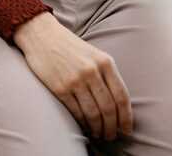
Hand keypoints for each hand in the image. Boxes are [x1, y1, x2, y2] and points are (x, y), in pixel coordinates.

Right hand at [13, 12, 131, 140]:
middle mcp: (93, 71)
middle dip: (113, 126)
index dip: (126, 115)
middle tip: (112, 135)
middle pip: (109, 107)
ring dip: (98, 128)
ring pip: (93, 113)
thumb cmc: (71, 47)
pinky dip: (82, 123)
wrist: (44, 35)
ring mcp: (76, 80)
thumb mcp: (94, 54)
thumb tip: (116, 102)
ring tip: (100, 134)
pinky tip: (85, 127)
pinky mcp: (60, 88)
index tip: (127, 128)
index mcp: (106, 62)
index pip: (121, 95)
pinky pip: (76, 112)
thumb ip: (106, 74)